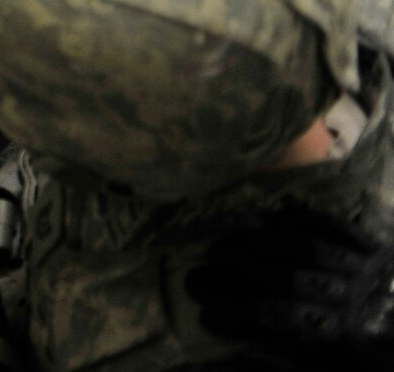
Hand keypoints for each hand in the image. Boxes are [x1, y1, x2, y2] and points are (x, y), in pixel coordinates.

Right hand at [188, 204, 393, 366]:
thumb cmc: (374, 363)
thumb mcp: (333, 371)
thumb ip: (290, 356)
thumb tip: (239, 350)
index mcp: (343, 336)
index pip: (281, 320)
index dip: (240, 316)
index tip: (205, 314)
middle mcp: (352, 299)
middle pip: (287, 279)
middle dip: (236, 276)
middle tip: (197, 276)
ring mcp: (366, 269)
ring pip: (306, 248)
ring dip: (260, 244)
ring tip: (223, 246)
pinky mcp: (378, 249)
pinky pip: (338, 227)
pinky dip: (304, 218)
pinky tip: (273, 217)